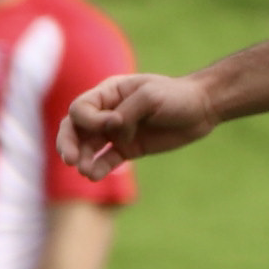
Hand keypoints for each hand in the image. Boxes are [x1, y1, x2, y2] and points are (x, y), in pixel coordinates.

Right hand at [59, 71, 218, 179]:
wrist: (201, 109)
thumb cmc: (175, 96)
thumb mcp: (150, 96)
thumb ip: (127, 112)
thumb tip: (110, 130)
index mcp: (108, 92)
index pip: (82, 108)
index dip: (90, 120)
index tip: (115, 124)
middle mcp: (107, 112)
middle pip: (75, 127)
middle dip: (68, 142)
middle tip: (70, 159)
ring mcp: (116, 132)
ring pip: (87, 146)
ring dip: (82, 158)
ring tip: (85, 171)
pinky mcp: (128, 149)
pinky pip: (106, 160)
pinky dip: (98, 168)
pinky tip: (93, 176)